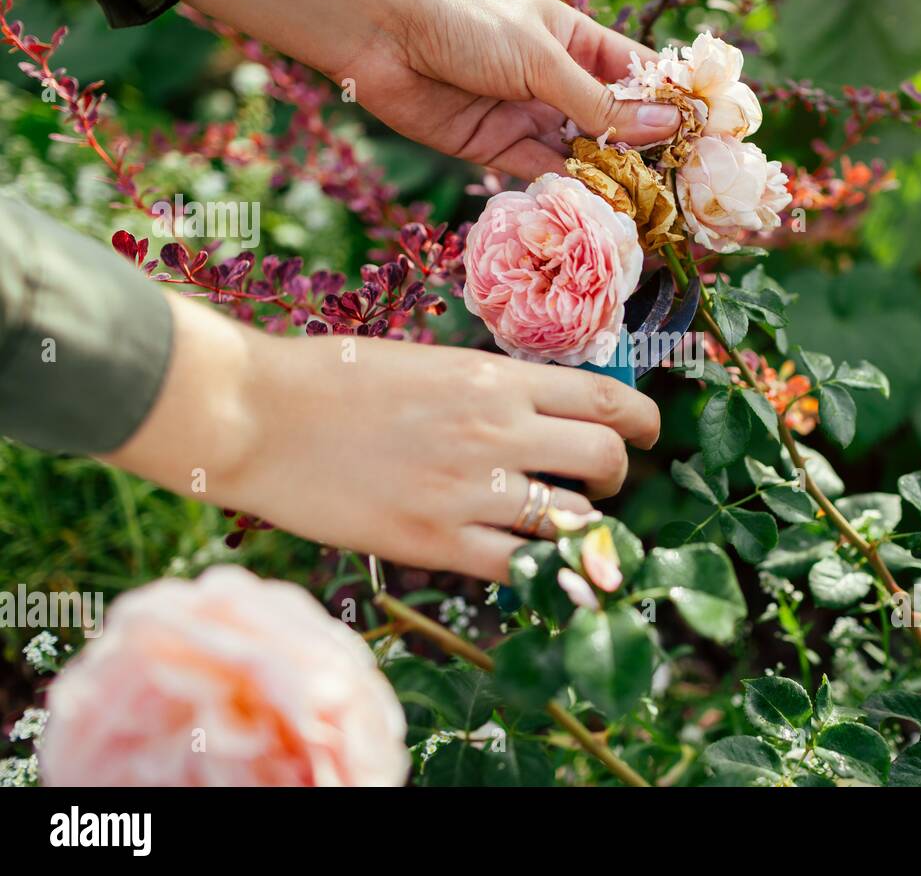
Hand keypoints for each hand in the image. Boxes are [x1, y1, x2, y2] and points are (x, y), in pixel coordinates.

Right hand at [104, 295, 660, 580]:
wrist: (259, 415)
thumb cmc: (334, 378)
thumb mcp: (429, 362)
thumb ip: (491, 389)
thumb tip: (540, 411)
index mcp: (496, 380)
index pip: (605, 400)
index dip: (643, 421)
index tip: (649, 433)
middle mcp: (497, 432)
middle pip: (606, 460)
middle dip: (619, 476)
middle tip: (603, 484)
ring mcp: (470, 492)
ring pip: (574, 520)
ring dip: (583, 527)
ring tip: (561, 526)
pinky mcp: (435, 542)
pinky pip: (521, 569)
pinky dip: (538, 570)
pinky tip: (529, 564)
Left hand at [176, 0, 679, 178]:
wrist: (377, 31)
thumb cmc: (463, 19)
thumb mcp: (540, 58)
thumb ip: (599, 103)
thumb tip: (664, 127)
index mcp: (575, 39)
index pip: (637, 75)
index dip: (673, 104)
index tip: (711, 135)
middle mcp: (555, 79)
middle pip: (614, 121)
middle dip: (647, 152)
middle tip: (687, 188)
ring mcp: (527, 115)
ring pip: (582, 153)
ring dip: (612, 179)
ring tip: (651, 209)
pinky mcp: (496, 148)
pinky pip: (543, 174)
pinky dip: (570, 190)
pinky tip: (601, 209)